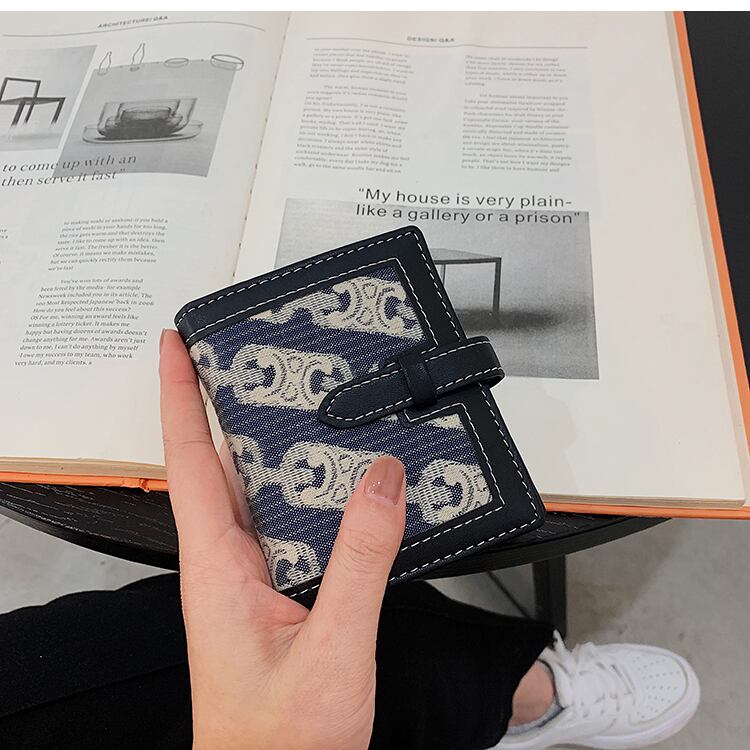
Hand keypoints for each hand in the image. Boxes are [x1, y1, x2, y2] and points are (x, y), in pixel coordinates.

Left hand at [159, 329, 406, 749]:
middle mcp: (226, 560)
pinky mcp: (277, 586)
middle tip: (260, 355)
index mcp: (216, 566)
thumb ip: (360, 561)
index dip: (180, 397)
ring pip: (260, 489)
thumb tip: (382, 481)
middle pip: (223, 461)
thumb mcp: (333, 646)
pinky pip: (290, 520)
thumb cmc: (282, 738)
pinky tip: (344, 481)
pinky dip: (312, 489)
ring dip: (279, 446)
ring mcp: (251, 573)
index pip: (187, 460)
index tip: (177, 346)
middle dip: (233, 404)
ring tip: (312, 404)